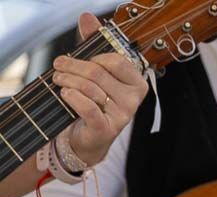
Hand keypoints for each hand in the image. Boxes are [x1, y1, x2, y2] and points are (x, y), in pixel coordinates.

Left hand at [54, 14, 148, 166]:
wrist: (91, 135)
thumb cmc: (96, 100)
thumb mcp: (96, 70)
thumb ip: (93, 43)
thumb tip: (87, 18)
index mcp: (137, 83)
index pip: (116, 61)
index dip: (93, 56)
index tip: (76, 57)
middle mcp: (134, 100)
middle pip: (98, 73)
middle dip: (72, 67)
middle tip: (58, 67)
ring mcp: (122, 116)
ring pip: (89, 88)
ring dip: (66, 81)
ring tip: (57, 80)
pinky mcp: (107, 129)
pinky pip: (87, 107)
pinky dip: (72, 98)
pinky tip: (64, 94)